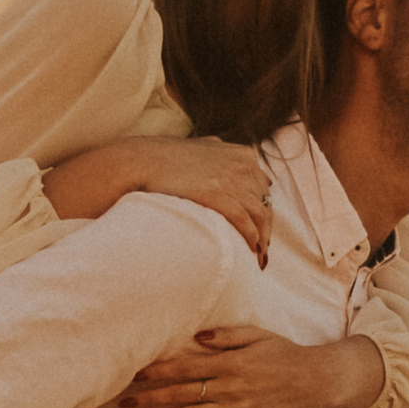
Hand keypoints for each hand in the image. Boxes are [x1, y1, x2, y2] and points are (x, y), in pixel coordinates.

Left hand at [122, 324, 385, 407]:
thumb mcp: (256, 334)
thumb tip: (197, 337)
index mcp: (230, 363)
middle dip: (151, 398)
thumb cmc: (282, 352)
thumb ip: (225, 335)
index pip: (184, 368)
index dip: (157, 371)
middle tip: (124, 402)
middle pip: (182, 394)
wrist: (314, 379)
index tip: (134, 373)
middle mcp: (230, 388)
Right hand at [130, 138, 275, 262]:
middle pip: (265, 205)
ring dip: (262, 240)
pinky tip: (249, 250)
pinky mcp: (218, 194)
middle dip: (266, 231)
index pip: (264, 190)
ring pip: (260, 215)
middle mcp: (243, 165)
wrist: (142, 161)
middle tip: (261, 253)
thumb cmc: (168, 158)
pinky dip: (251, 238)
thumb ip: (228, 157)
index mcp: (243, 154)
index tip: (260, 233)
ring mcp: (232, 179)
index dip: (264, 214)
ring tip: (256, 259)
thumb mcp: (206, 148)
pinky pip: (245, 221)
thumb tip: (252, 168)